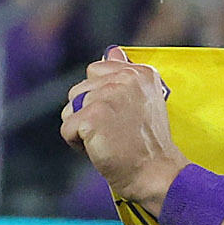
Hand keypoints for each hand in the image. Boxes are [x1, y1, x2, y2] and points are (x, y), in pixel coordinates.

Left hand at [59, 46, 183, 201]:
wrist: (156, 174)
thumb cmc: (149, 144)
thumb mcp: (145, 100)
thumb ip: (125, 74)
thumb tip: (112, 50)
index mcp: (139, 72)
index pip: (96, 71)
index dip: (101, 97)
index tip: (121, 116)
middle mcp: (124, 79)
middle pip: (79, 90)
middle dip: (89, 114)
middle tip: (116, 132)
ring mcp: (107, 96)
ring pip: (70, 108)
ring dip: (82, 129)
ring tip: (108, 140)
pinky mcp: (91, 117)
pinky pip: (67, 129)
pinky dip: (78, 145)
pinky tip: (99, 149)